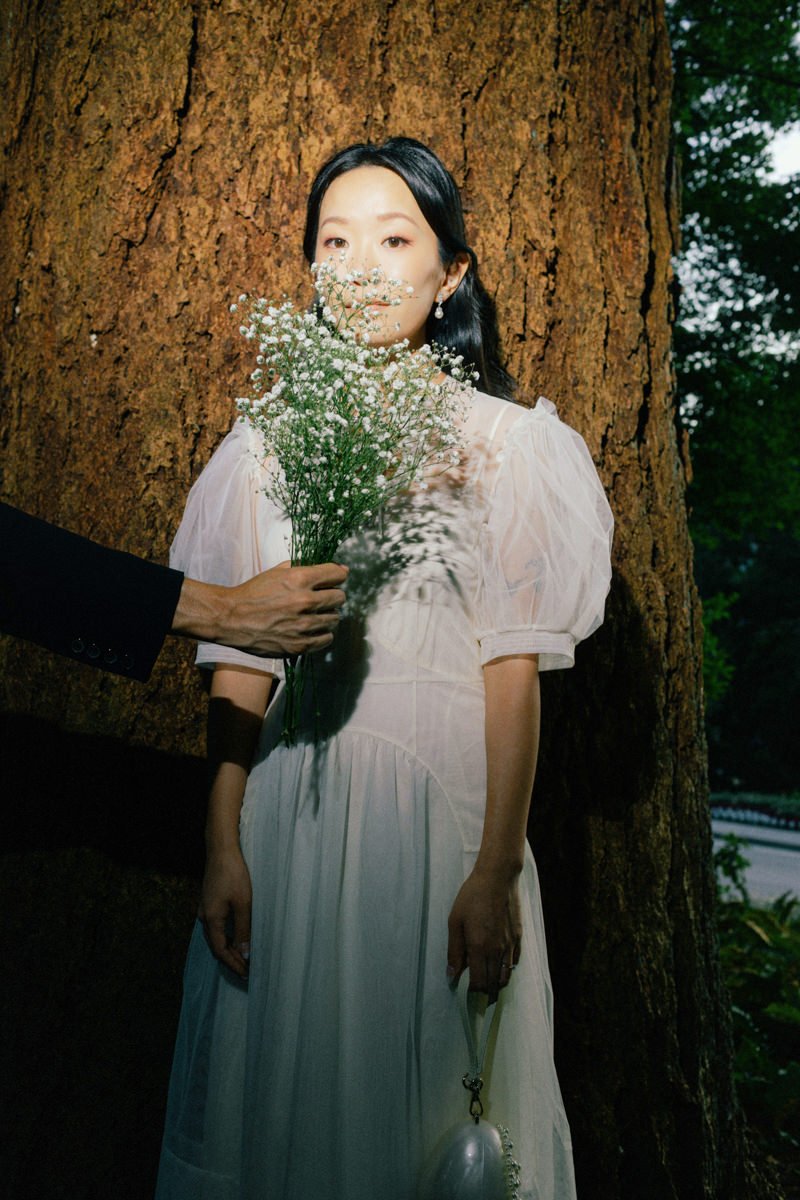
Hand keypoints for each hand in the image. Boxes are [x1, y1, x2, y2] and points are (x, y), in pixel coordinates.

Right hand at [199, 848, 252, 978]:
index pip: (221, 950)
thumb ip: (243, 929)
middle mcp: (204, 916)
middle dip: (231, 959)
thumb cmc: (233, 874)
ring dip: (229, 948)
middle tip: (246, 970)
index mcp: (211, 919)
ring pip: (216, 936)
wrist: (221, 850)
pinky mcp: (210, 901)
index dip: (233, 963)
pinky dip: (226, 936)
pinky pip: (216, 926)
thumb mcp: (243, 903)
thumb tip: (245, 953)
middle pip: (216, 946)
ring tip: (243, 957)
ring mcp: (205, 909)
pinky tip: (236, 937)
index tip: (246, 973)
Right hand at [224, 561, 347, 655]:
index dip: (336, 576)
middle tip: (320, 598)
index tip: (332, 579)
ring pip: (335, 619)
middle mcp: (305, 602)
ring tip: (311, 614)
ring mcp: (303, 625)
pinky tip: (310, 629)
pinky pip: (327, 639)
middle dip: (332, 595)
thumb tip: (339, 569)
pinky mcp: (300, 645)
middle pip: (340, 597)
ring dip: (326, 615)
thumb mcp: (278, 571)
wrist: (231, 618)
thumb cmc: (254, 593)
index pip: (338, 574)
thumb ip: (307, 567)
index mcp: (300, 579)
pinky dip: (322, 634)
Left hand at [447, 865, 521, 1001]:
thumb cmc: (472, 896)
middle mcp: (497, 950)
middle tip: (478, 1002)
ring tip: (489, 989)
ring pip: (506, 976)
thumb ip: (454, 951)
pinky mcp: (519, 937)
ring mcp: (510, 944)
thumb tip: (451, 975)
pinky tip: (500, 968)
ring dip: (497, 985)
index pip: (479, 983)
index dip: (473, 996)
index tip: (468, 1001)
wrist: (498, 877)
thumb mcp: (455, 921)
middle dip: (486, 996)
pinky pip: (514, 962)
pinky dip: (507, 970)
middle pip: (494, 984)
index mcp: (479, 948)